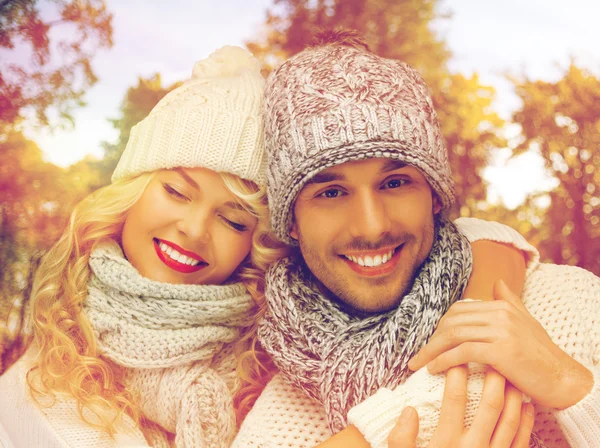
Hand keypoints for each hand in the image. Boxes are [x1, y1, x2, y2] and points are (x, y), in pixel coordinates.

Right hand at [387, 366, 534, 447]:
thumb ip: (401, 438)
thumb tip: (410, 410)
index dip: (455, 374)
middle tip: (490, 356)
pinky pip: (522, 442)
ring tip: (510, 374)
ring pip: (511, 421)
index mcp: (446, 443)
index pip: (454, 400)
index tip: (454, 357)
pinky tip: (526, 405)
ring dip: (513, 395)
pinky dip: (526, 421)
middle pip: (489, 406)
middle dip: (491, 377)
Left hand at [408, 279, 592, 408]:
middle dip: (431, 339)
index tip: (429, 342)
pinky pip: (463, 352)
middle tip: (418, 355)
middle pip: (452, 321)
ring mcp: (501, 330)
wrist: (563, 379)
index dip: (440, 326)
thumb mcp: (526, 322)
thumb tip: (497, 283)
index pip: (459, 310)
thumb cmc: (542, 354)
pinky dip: (444, 360)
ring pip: (454, 335)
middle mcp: (500, 313)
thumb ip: (509, 301)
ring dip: (431, 351)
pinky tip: (433, 369)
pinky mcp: (501, 350)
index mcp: (502, 306)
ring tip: (418, 364)